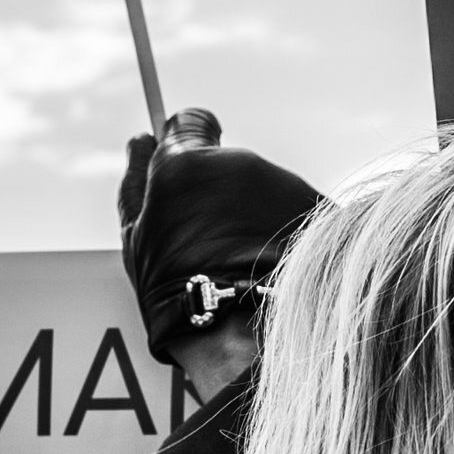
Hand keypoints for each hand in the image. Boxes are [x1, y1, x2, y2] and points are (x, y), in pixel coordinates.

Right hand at [118, 113, 320, 370]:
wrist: (244, 331)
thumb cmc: (179, 291)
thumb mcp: (137, 239)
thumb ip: (136, 182)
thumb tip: (141, 139)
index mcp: (184, 164)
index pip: (190, 122)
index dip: (189, 144)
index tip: (189, 173)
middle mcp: (237, 163)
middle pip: (229, 165)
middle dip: (222, 192)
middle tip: (211, 243)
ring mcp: (282, 183)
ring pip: (264, 191)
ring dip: (255, 217)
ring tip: (243, 265)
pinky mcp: (317, 206)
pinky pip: (296, 213)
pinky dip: (286, 235)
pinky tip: (274, 271)